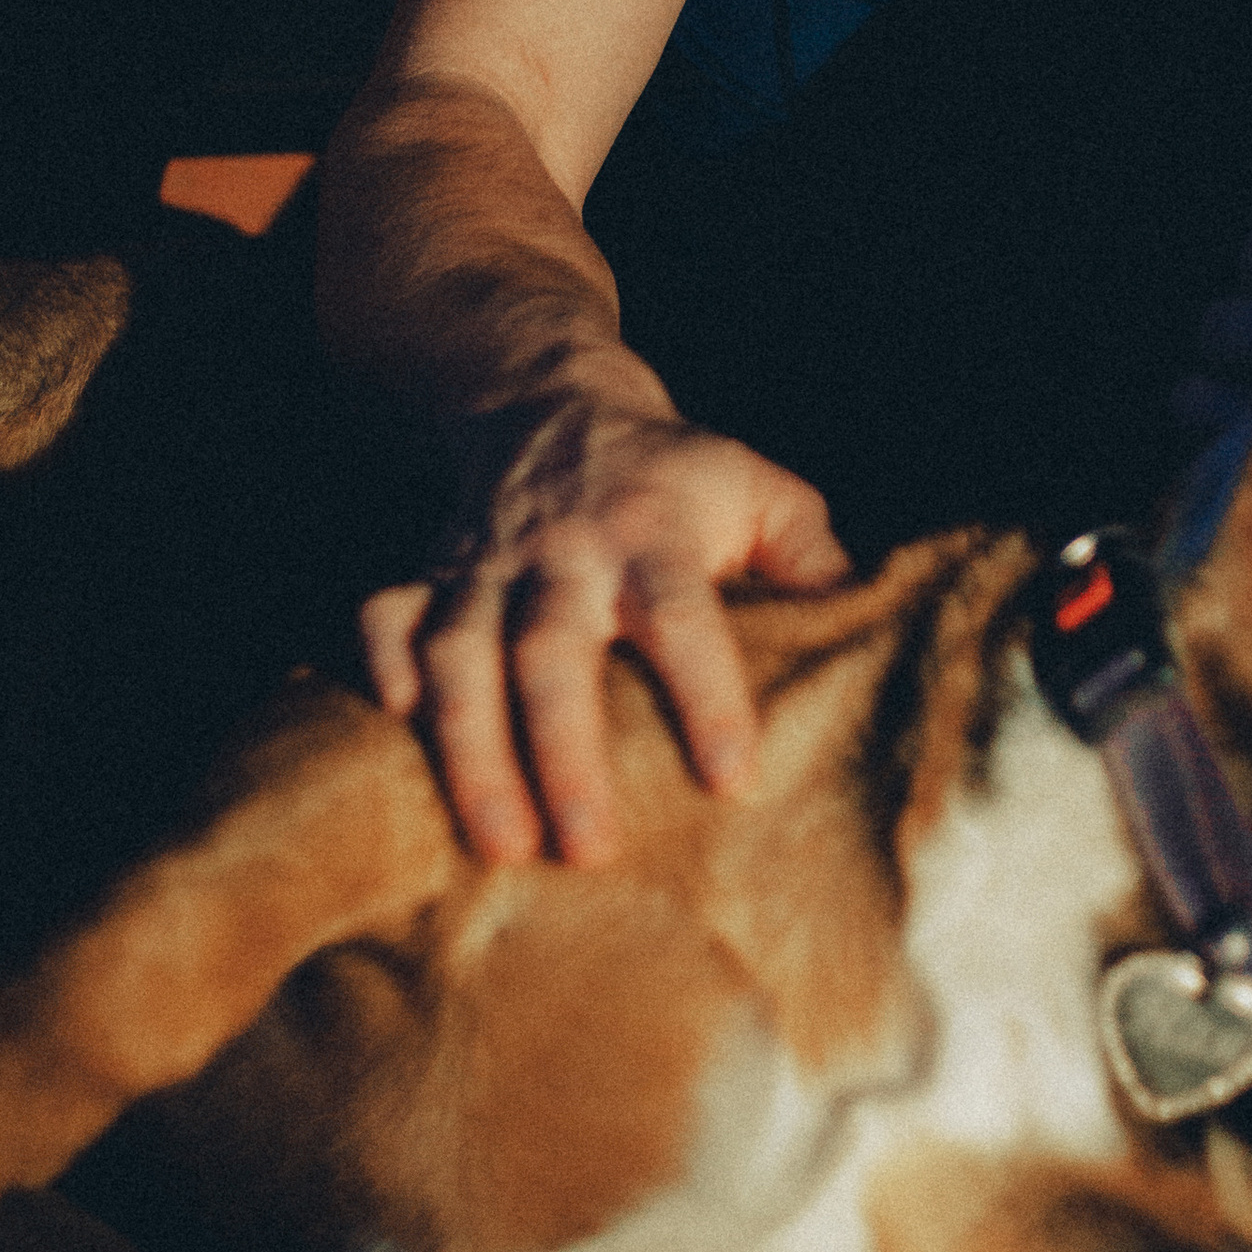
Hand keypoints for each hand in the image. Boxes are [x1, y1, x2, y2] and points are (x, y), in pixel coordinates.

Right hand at [361, 393, 848, 868]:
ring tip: (501, 846)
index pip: (685, 617)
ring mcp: (488, 564)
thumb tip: (870, 629)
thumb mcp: (759, 492)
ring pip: (464, 653)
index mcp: (657, 534)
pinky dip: (381, 667)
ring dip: (474, 749)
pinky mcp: (428, 574)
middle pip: (555, 650)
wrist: (553, 403)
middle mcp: (566, 552)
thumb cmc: (676, 477)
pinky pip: (385, 616)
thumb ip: (811, 559)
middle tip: (589, 848)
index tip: (731, 779)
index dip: (708, 695)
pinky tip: (396, 729)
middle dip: (565, 753)